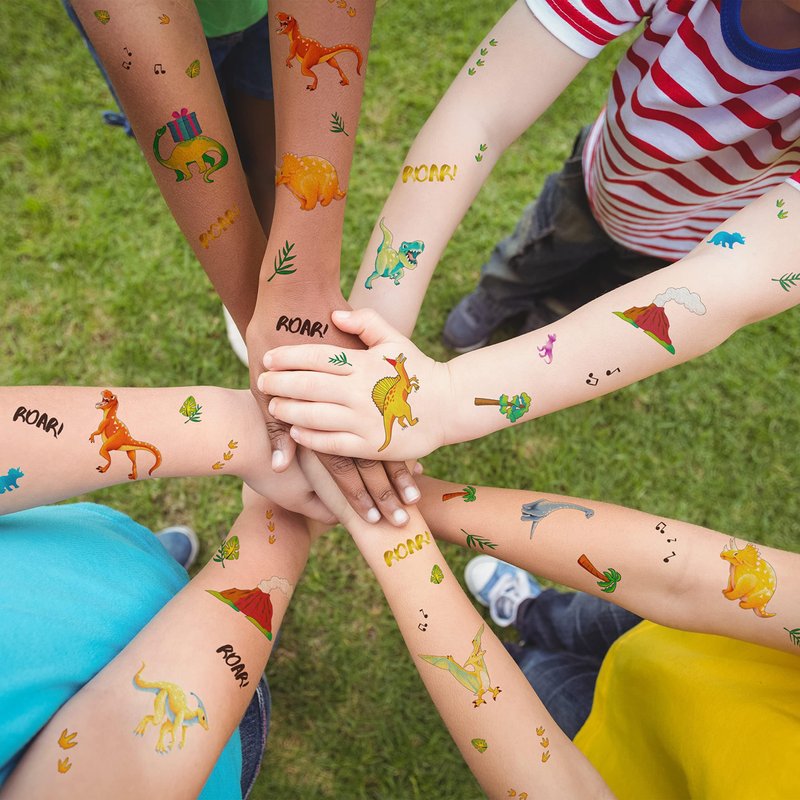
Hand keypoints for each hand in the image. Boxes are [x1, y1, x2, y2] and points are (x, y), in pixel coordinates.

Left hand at [260, 308, 450, 460]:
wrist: (448, 406)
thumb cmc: (416, 370)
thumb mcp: (394, 340)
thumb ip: (365, 322)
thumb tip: (334, 314)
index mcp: (364, 364)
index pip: (318, 357)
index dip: (288, 357)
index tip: (268, 358)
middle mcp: (361, 391)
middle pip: (309, 386)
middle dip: (280, 384)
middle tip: (262, 382)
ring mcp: (365, 419)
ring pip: (315, 415)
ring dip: (288, 411)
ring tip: (274, 406)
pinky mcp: (370, 445)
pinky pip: (332, 443)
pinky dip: (310, 437)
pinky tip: (296, 431)